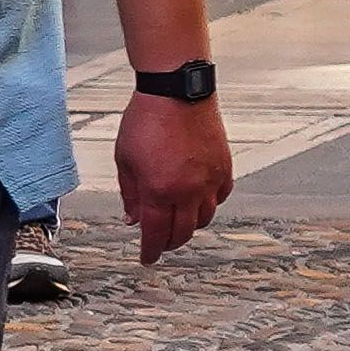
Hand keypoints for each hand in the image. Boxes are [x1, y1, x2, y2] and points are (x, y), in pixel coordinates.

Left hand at [112, 91, 232, 263]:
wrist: (178, 91)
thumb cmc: (145, 121)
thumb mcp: (125, 160)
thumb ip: (130, 194)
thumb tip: (133, 219)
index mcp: (158, 190)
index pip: (154, 233)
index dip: (149, 251)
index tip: (146, 259)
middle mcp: (187, 190)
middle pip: (182, 233)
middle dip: (169, 243)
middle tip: (160, 244)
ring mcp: (210, 180)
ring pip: (204, 218)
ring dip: (189, 225)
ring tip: (178, 221)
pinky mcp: (224, 167)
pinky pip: (221, 196)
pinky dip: (209, 204)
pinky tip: (198, 199)